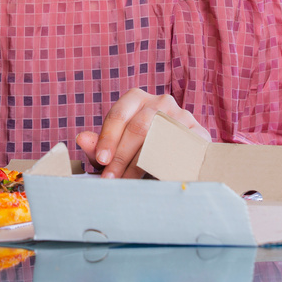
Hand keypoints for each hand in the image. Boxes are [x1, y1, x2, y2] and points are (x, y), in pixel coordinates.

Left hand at [76, 89, 210, 177]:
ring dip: (142, 163)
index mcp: (136, 99)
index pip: (118, 115)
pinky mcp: (199, 132)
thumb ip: (99, 144)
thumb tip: (81, 139)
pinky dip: (169, 163)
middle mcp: (160, 101)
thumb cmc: (140, 147)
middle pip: (139, 127)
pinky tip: (157, 177)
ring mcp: (182, 115)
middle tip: (111, 179)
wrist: (180, 150)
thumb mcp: (117, 146)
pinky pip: (183, 148)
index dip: (108, 139)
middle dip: (122, 156)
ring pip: (160, 137)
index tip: (101, 161)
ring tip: (129, 183)